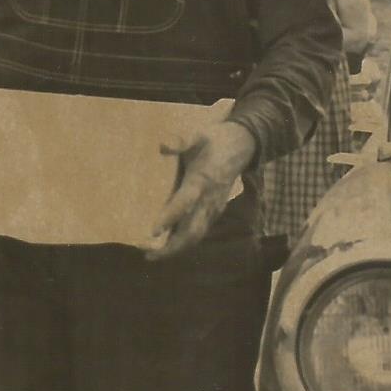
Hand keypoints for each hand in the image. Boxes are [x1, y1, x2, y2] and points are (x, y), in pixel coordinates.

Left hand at [149, 114, 257, 259]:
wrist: (242, 146)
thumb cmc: (214, 140)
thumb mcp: (197, 135)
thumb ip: (181, 140)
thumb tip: (163, 144)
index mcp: (201, 181)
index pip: (184, 204)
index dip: (169, 218)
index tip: (153, 232)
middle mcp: (208, 199)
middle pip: (192, 230)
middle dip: (172, 246)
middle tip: (148, 254)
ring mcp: (213, 207)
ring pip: (197, 235)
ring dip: (177, 248)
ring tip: (153, 255)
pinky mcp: (214, 211)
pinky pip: (200, 231)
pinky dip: (185, 242)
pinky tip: (168, 246)